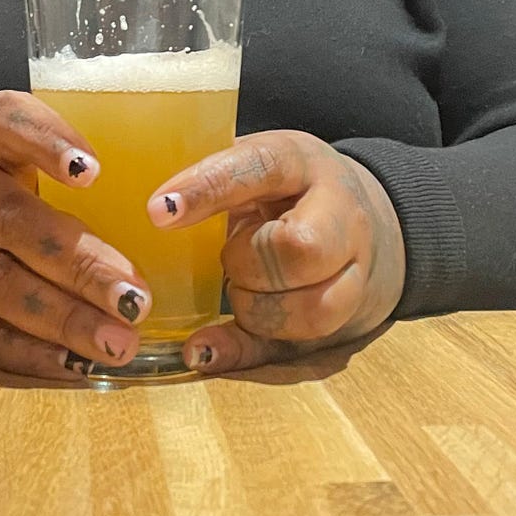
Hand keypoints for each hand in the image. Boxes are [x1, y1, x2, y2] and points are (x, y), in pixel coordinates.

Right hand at [0, 92, 152, 378]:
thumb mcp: (16, 167)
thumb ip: (74, 178)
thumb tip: (175, 208)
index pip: (5, 120)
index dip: (46, 140)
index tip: (93, 171)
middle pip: (15, 223)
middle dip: (81, 264)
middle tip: (136, 298)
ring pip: (0, 286)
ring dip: (65, 319)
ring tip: (119, 342)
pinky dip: (31, 353)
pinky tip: (74, 364)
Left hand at [148, 132, 406, 373]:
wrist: (365, 217)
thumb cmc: (285, 189)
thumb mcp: (256, 165)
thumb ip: (212, 176)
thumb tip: (150, 204)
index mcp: (303, 163)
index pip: (262, 166)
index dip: (210, 188)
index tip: (159, 211)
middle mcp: (341, 215)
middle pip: (301, 247)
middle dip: (246, 263)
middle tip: (227, 259)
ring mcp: (352, 272)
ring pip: (311, 308)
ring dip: (253, 308)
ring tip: (236, 290)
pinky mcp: (340, 321)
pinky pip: (293, 348)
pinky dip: (241, 352)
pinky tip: (202, 350)